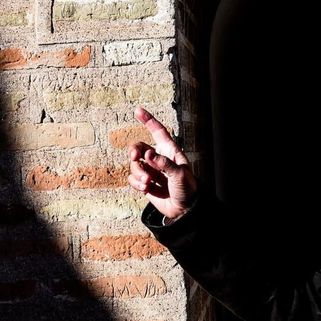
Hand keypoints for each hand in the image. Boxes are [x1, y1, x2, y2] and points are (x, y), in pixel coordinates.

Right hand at [126, 107, 195, 222]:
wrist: (184, 209)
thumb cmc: (187, 188)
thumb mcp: (180, 174)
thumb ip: (164, 163)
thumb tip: (148, 155)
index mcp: (169, 151)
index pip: (158, 132)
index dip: (148, 120)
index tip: (138, 110)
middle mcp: (158, 158)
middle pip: (139, 147)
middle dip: (134, 151)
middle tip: (135, 157)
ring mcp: (151, 171)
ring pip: (134, 165)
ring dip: (138, 173)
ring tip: (148, 183)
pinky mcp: (145, 183)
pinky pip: (133, 178)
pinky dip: (136, 183)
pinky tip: (145, 188)